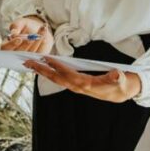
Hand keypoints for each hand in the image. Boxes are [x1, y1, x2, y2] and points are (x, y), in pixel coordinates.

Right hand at [0, 16, 53, 53]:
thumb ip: (16, 27)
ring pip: (31, 53)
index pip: (5, 49)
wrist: (35, 28)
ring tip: (42, 29)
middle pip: (19, 53)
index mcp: (6, 46)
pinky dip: (42, 43)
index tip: (19, 39)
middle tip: (32, 36)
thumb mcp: (19, 23)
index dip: (12, 44)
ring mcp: (26, 58)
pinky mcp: (36, 58)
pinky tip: (44, 34)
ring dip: (37, 41)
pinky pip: (40, 53)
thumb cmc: (24, 26)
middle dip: (26, 44)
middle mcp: (15, 54)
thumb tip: (14, 33)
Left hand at [24, 55, 141, 102]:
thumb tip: (117, 74)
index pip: (68, 75)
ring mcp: (76, 86)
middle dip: (42, 71)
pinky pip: (59, 79)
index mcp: (86, 84)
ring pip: (56, 79)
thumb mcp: (121, 80)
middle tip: (28, 63)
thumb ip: (118, 77)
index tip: (46, 58)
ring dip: (42, 72)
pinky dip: (49, 73)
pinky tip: (42, 68)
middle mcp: (78, 87)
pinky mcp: (76, 84)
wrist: (120, 92)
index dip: (58, 67)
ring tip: (30, 64)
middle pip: (57, 79)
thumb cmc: (119, 84)